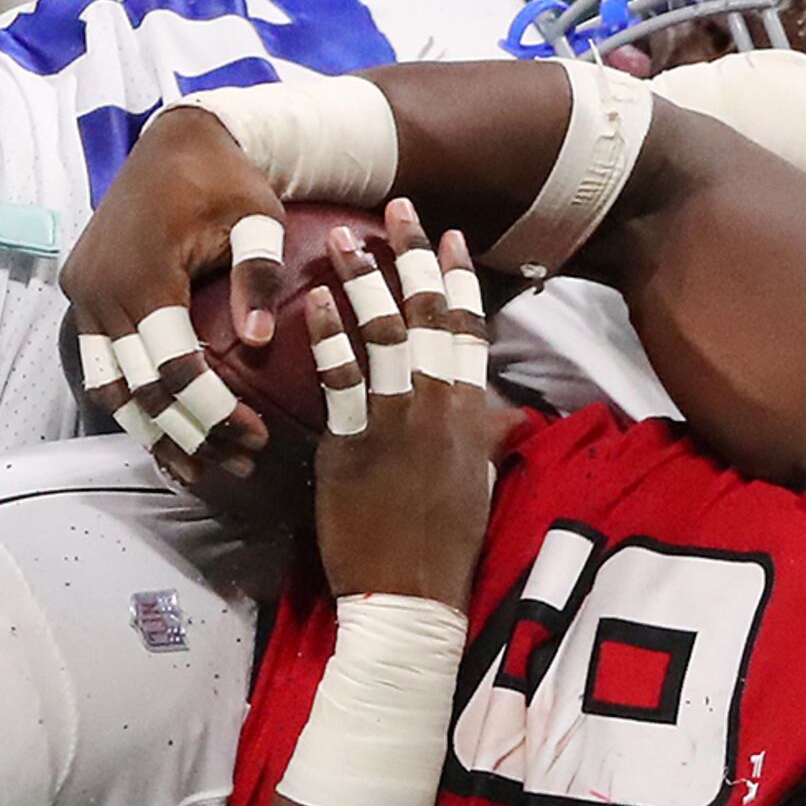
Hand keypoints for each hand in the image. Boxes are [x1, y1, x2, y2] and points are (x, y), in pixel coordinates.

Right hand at [65, 107, 286, 481]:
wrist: (174, 140)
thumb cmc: (225, 179)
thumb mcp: (257, 215)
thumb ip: (257, 275)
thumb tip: (256, 341)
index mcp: (145, 274)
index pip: (174, 369)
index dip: (214, 412)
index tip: (254, 438)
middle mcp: (102, 291)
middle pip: (140, 391)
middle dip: (189, 437)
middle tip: (238, 463)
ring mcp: (85, 294)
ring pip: (111, 388)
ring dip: (152, 432)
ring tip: (197, 468)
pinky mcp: (81, 294)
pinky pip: (100, 364)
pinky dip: (128, 401)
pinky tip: (163, 431)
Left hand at [297, 204, 505, 608]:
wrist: (411, 597)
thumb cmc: (442, 545)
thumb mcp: (476, 480)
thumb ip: (480, 434)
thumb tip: (496, 409)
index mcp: (472, 414)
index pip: (469, 330)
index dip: (458, 280)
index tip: (448, 235)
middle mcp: (440, 408)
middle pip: (429, 316)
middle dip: (413, 257)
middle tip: (396, 208)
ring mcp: (398, 424)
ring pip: (384, 336)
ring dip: (364, 281)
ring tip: (342, 239)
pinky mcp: (354, 445)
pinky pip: (340, 380)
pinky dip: (327, 336)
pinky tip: (309, 302)